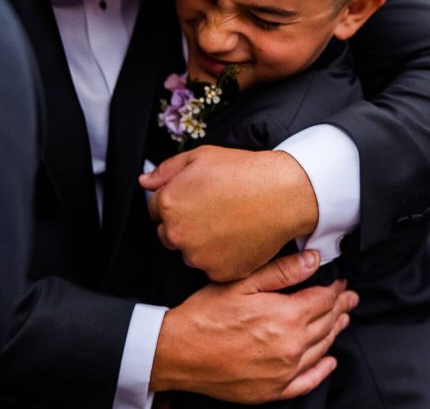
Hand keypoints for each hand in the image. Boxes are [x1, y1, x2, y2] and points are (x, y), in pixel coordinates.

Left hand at [140, 146, 317, 281]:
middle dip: (184, 224)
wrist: (284, 195)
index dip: (176, 202)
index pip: (155, 209)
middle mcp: (178, 234)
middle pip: (169, 234)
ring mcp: (199, 257)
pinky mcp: (219, 272)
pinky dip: (221, 257)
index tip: (195, 199)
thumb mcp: (201, 157)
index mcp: (170, 204)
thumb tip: (145, 181)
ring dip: (201, 243)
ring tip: (228, 222)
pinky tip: (236, 237)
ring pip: (190, 253)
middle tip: (213, 210)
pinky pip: (212, 268)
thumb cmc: (245, 173)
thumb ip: (166, 170)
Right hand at [150, 250, 358, 402]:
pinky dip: (323, 370)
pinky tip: (329, 361)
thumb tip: (314, 260)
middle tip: (349, 299)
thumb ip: (282, 271)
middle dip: (340, 308)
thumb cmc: (205, 314)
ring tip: (342, 320)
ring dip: (335, 332)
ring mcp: (284, 371)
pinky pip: (308, 381)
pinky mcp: (272, 390)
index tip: (342, 283)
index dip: (336, 289)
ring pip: (321, 349)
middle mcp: (291, 346)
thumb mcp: (241, 282)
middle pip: (327, 324)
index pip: (324, 300)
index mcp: (286, 316)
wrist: (179, 352)